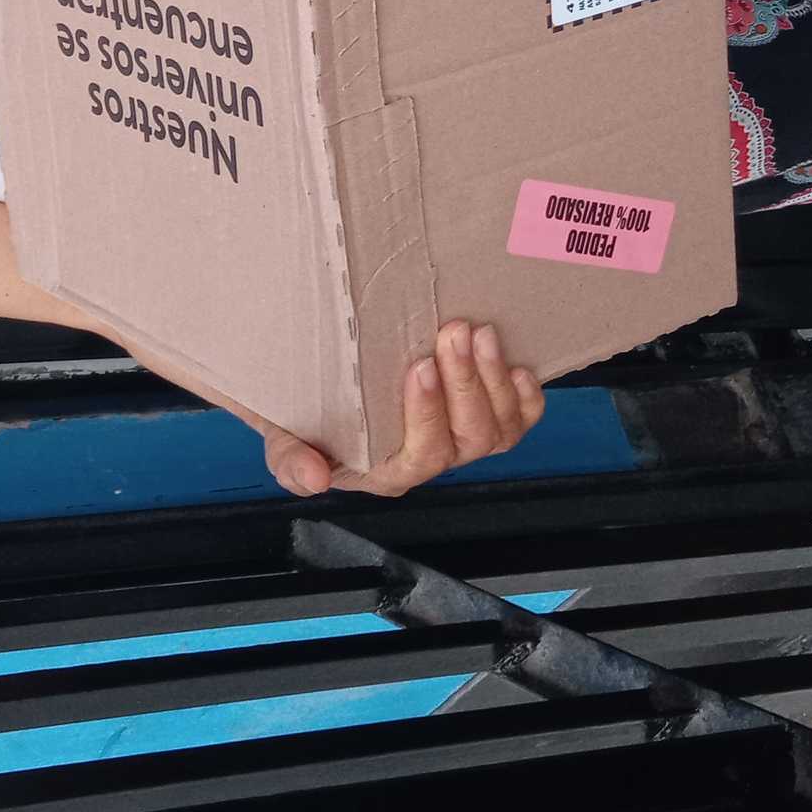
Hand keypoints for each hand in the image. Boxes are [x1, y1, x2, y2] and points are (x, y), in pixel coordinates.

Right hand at [256, 320, 545, 498]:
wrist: (322, 395)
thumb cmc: (308, 417)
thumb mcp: (285, 437)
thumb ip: (291, 461)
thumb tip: (314, 479)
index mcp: (388, 471)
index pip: (422, 455)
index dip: (427, 415)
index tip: (419, 368)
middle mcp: (432, 459)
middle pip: (468, 438)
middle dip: (466, 383)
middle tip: (453, 333)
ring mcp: (463, 440)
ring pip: (500, 429)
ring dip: (494, 379)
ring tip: (479, 333)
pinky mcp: (487, 419)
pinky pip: (521, 421)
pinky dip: (526, 397)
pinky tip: (516, 366)